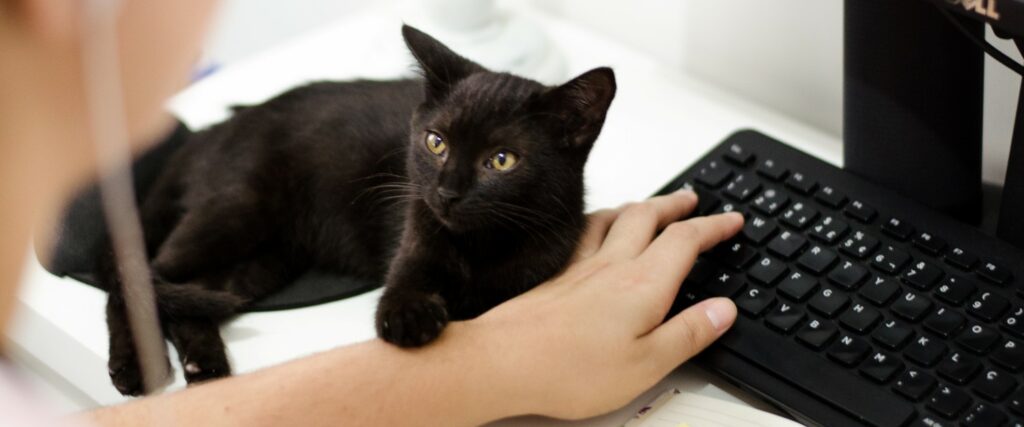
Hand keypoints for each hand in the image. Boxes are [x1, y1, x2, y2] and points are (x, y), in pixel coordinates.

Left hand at [462, 190, 743, 419]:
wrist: (503, 361)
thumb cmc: (569, 369)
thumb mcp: (647, 365)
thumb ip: (688, 334)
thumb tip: (723, 310)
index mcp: (643, 285)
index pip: (686, 241)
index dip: (714, 226)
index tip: (732, 220)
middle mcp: (612, 266)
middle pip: (649, 217)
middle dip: (676, 204)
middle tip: (693, 199)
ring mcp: (580, 267)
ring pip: (614, 218)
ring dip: (639, 206)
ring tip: (650, 205)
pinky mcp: (555, 275)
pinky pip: (583, 232)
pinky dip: (599, 220)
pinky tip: (593, 228)